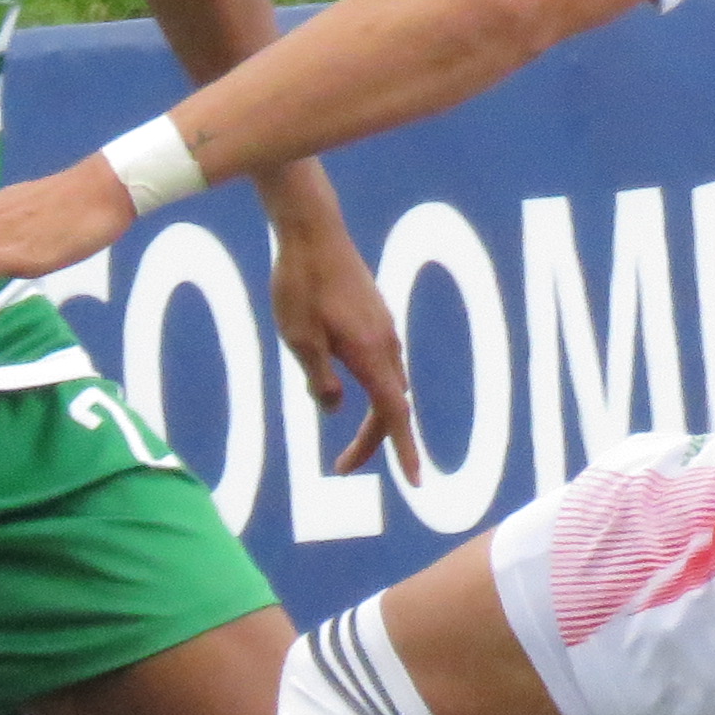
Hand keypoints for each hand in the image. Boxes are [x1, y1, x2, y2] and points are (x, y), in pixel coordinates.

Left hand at [270, 214, 424, 482]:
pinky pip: (383, 364)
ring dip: (374, 415)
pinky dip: (372, 388)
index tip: (415, 483)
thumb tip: (333, 408)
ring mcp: (384, 329)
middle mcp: (386, 344)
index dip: (404, 452)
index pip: (394, 416)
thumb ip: (319, 380)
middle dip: (374, 442)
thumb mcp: (298, 340)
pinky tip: (347, 386)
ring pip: (389, 385)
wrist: (313, 230)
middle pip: (392, 407)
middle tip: (341, 468)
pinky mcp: (376, 317)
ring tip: (345, 440)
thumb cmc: (300, 283)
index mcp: (369, 355)